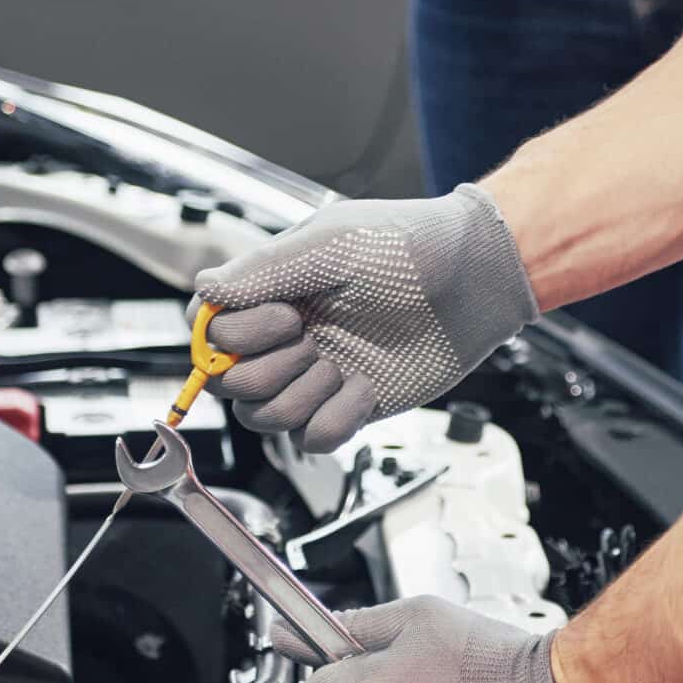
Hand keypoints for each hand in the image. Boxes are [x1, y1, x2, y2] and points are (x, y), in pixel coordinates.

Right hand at [193, 184, 538, 453]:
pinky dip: (336, 419)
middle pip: (230, 386)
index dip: (232, 338)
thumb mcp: (333, 243)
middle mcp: (287, 337)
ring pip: (266, 419)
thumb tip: (206, 290)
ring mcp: (318, 374)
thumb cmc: (409, 245)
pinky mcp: (351, 405)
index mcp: (273, 293)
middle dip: (269, 369)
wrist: (476, 276)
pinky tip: (364, 388)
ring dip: (300, 396)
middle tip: (313, 337)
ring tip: (340, 364)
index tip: (285, 318)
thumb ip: (265, 270)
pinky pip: (314, 439)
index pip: (209, 332)